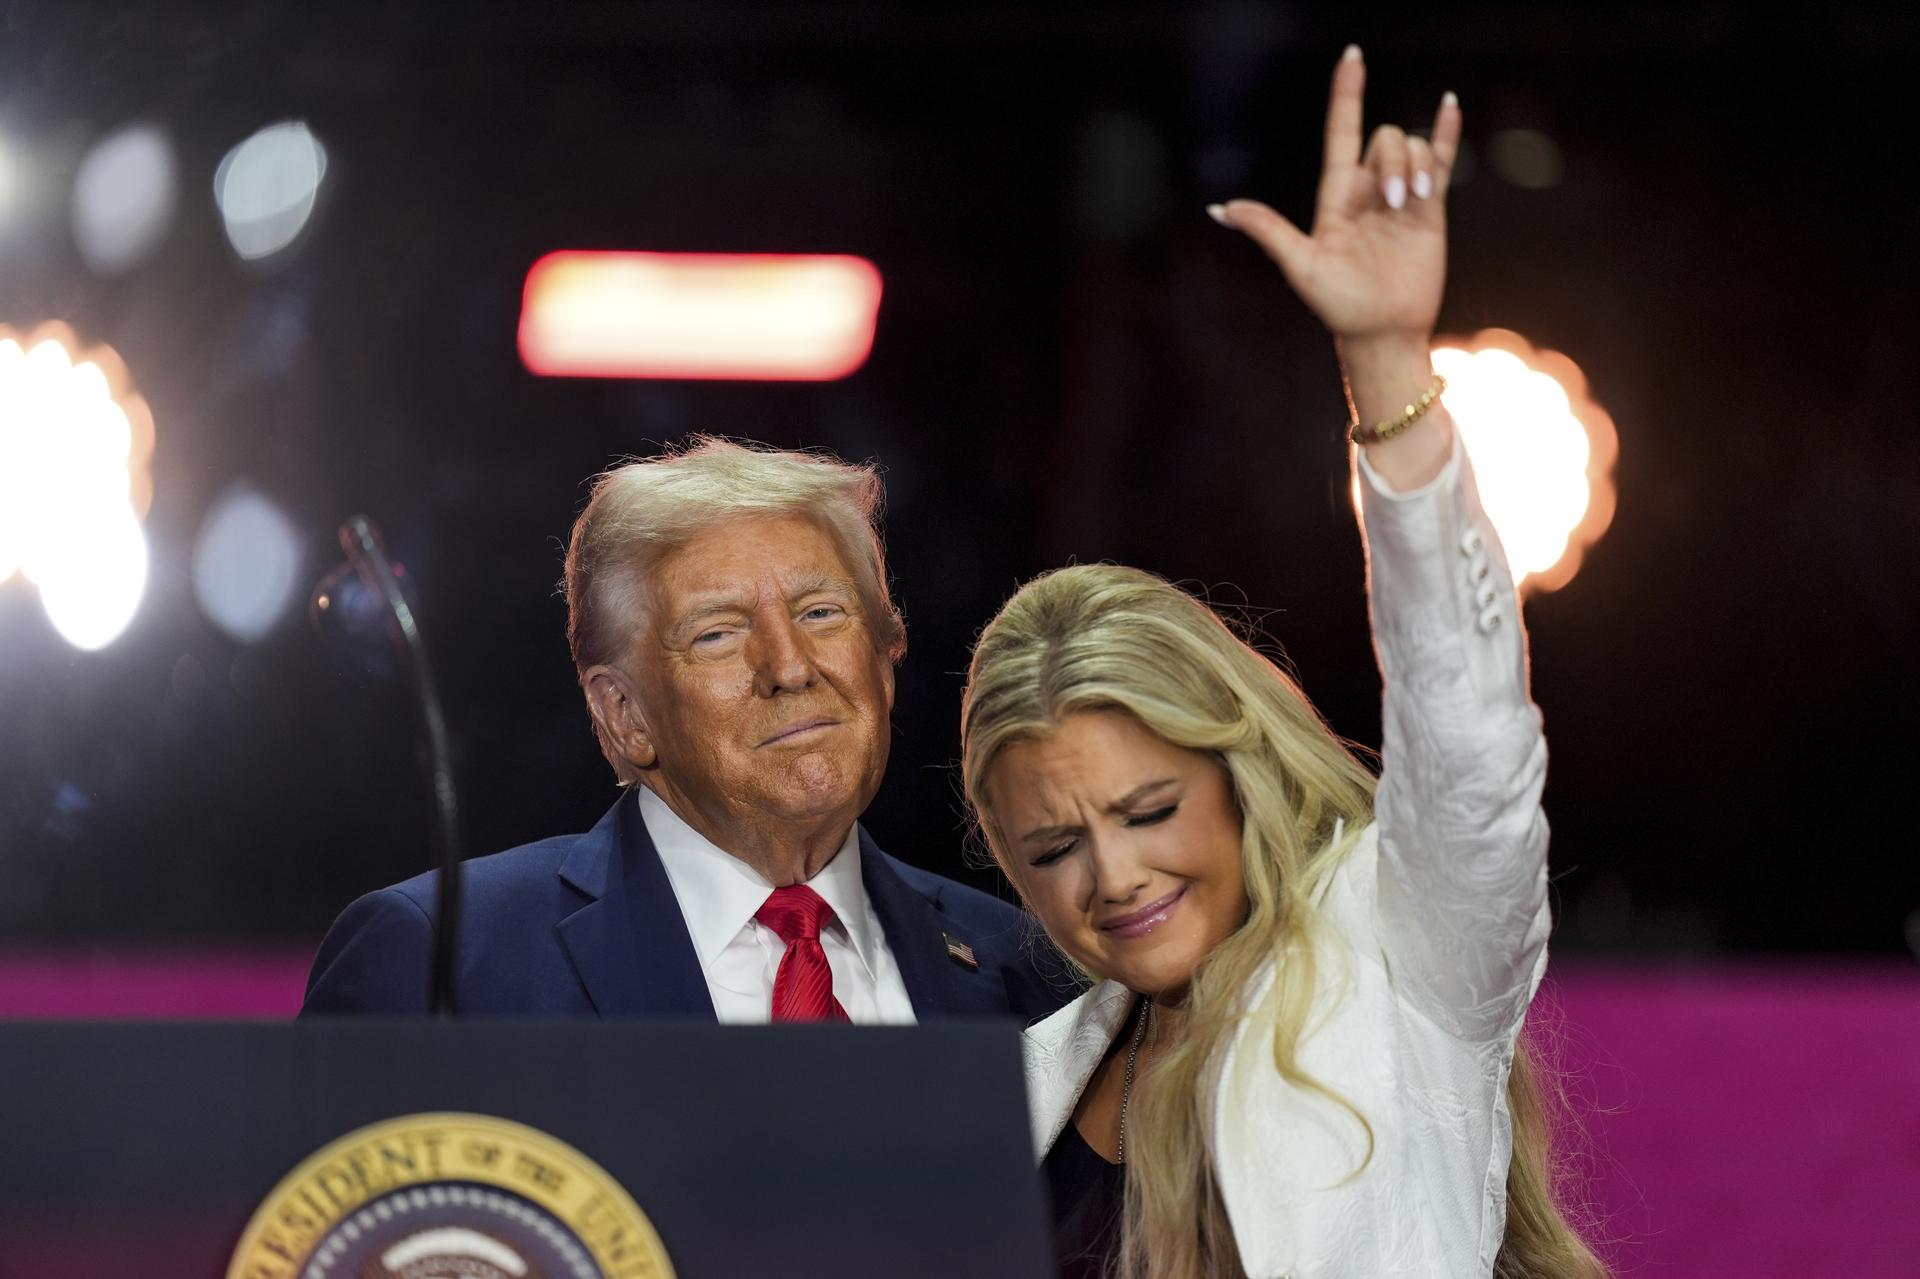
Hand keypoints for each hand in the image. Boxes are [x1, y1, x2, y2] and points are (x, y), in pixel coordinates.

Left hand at [1212, 46, 1458, 349]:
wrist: (1383, 332)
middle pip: (1384, 139)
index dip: (1346, 94)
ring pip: (1413, 149)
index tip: (1352, 56)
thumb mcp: (1300, 266)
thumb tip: (1221, 210)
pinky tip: (1449, 107)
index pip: (1340, 132)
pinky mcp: (1431, 211)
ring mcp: (1402, 198)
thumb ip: (1268, 231)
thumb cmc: (1338, 305)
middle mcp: (1369, 191)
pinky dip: (1446, 134)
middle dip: (1395, 158)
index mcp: (1336, 196)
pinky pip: (1442, 161)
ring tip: (1418, 201)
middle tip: (1396, 200)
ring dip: (1419, 163)